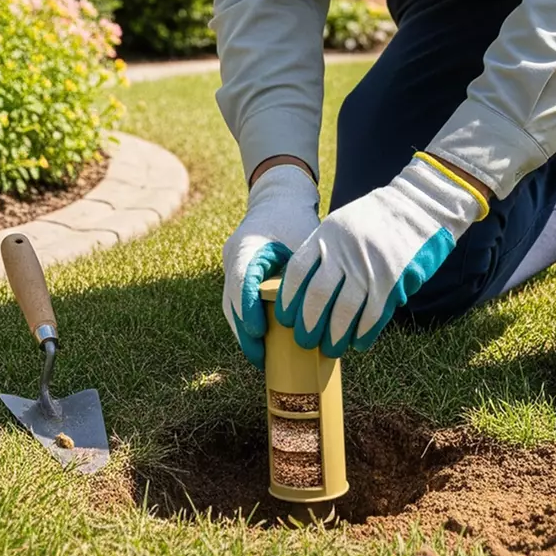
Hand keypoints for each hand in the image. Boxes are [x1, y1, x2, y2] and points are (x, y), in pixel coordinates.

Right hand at [221, 162, 320, 368]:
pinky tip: (262, 341)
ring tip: (261, 358)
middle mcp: (233, 257)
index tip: (260, 331)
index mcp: (247, 247)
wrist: (279, 196)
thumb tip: (324, 308)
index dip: (247, 309)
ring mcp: (232, 266)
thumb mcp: (304, 241)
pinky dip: (247, 321)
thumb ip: (309, 271)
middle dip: (244, 332)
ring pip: (231, 306)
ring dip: (244, 332)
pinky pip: (237, 302)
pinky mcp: (238, 273)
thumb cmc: (296, 217)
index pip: (241, 282)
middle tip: (261, 359)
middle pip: (231, 302)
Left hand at [276, 154, 486, 357]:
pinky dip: (363, 332)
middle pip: (317, 296)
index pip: (297, 272)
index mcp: (325, 236)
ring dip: (335, 335)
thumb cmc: (373, 220)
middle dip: (308, 324)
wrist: (417, 208)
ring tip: (330, 349)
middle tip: (305, 341)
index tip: (285, 319)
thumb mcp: (339, 225)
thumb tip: (303, 291)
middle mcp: (343, 252)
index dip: (288, 300)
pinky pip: (373, 314)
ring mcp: (368, 267)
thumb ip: (322, 252)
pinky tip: (358, 342)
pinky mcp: (392, 280)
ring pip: (344, 311)